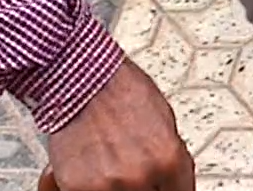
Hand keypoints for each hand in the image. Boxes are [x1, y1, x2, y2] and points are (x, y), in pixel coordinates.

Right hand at [45, 60, 192, 190]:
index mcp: (167, 158)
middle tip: (134, 168)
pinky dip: (93, 187)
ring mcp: (109, 186)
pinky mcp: (78, 189)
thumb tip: (174, 179)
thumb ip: (171, 154)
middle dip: (147, 186)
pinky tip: (92, 168)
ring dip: (119, 186)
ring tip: (110, 163)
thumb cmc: (118, 86)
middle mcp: (140, 176)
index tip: (165, 187)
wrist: (78, 74)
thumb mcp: (163, 116)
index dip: (171, 189)